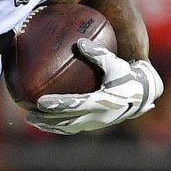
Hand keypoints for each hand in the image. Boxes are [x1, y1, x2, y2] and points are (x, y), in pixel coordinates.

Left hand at [29, 41, 163, 134]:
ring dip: (50, 125)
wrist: (141, 94)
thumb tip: (80, 42)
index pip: (76, 105)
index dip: (58, 105)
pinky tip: (44, 121)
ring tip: (32, 120)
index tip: (40, 102)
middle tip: (29, 115)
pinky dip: (57, 126)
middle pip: (68, 121)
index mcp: (103, 101)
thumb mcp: (115, 63)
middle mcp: (99, 116)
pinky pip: (73, 128)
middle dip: (48, 120)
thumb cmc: (126, 74)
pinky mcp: (94, 125)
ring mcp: (96, 123)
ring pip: (69, 127)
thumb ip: (98, 53)